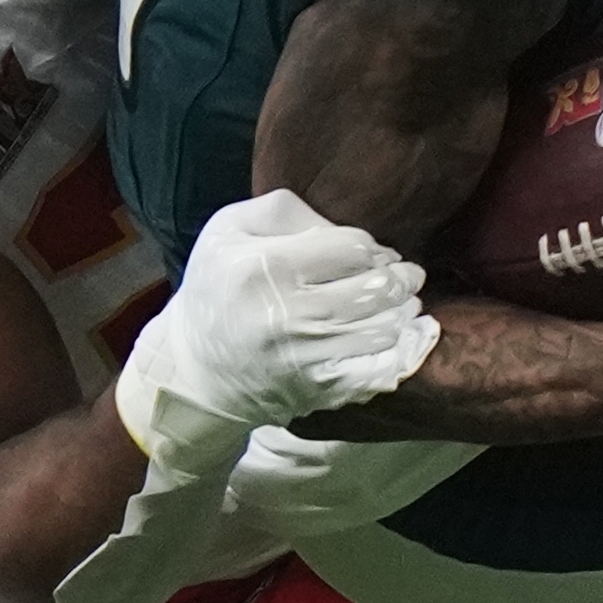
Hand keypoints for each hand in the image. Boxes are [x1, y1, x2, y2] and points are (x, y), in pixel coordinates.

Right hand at [115, 188, 437, 472]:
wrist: (195, 367)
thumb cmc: (218, 286)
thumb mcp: (230, 230)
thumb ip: (287, 212)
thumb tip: (343, 230)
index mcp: (262, 268)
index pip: (352, 248)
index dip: (374, 248)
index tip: (377, 253)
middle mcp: (284, 316)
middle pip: (376, 290)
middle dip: (402, 279)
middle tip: (407, 276)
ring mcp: (302, 359)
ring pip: (383, 331)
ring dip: (403, 314)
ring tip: (405, 304)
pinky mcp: (315, 390)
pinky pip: (377, 373)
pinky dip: (401, 354)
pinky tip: (403, 338)